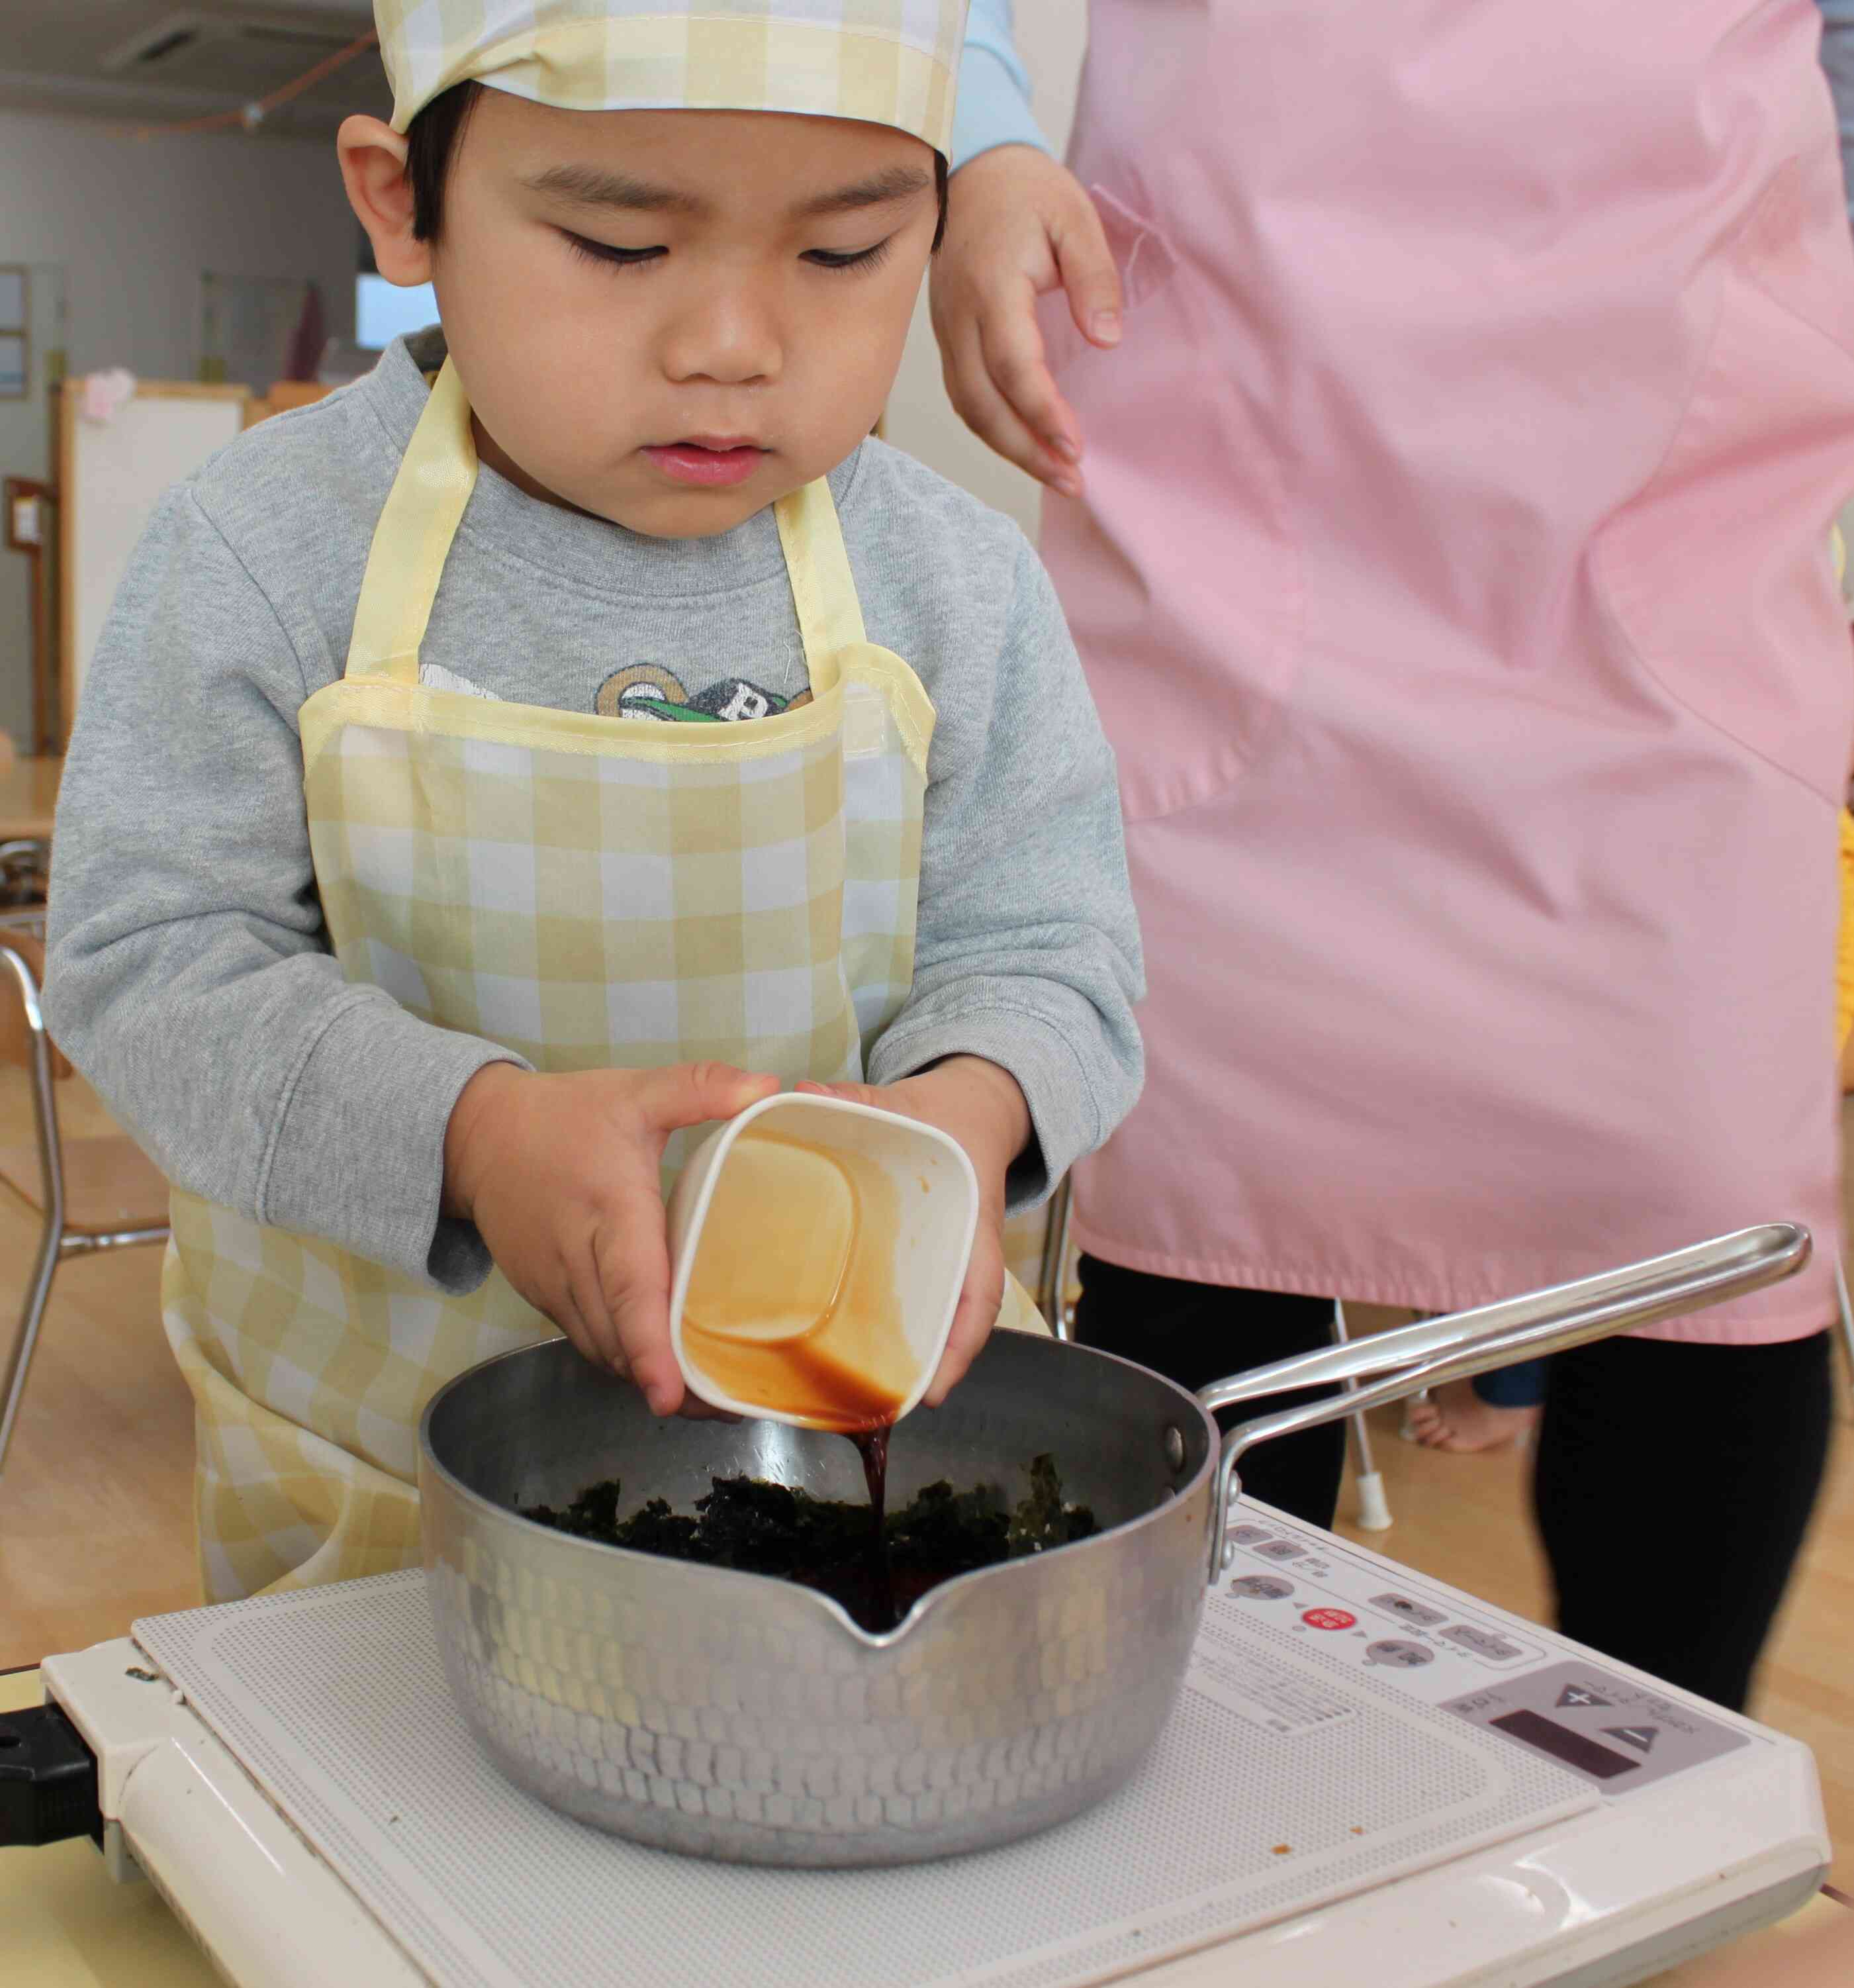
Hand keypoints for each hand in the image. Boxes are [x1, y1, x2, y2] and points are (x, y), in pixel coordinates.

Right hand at [442, 1060, 780, 1414]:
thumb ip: (700, 1087)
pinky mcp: (545, 1299)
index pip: (629, 1287)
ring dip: (649, 1377)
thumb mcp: (634, 1091)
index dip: (650, 1344)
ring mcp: (554, 1285)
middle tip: (732, 1406)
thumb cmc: (564, 1116)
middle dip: (671, 1380)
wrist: (477, 1137)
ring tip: (712, 1400)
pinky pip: (589, 1341)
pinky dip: (625, 1360)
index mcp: (609, 1208)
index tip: (669, 1393)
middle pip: (621, 1336)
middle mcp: (576, 1258)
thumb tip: (766, 1086)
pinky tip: (665, 1370)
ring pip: (604, 1349)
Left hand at [796, 1057, 1031, 1406]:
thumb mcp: (905, 1103)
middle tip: (875, 1405)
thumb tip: (802, 1093)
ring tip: (847, 1393)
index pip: (978, 1296)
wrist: (971, 1109)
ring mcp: (939, 1262)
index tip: (931, 1392)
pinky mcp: (915, 1259)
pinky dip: (876, 1328)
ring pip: (927, 1321)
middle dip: (920, 1369)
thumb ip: (856, 1099)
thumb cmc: (945, 1117)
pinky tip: (831, 1346)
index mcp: (972, 1223)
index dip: (958, 1348)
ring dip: (896, 1356)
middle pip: (950, 1326)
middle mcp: (960, 1255)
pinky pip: (903, 1301)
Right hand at [929, 145, 1122, 494]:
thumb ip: (1093, 278)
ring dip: (1009, 449)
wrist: (968, 167)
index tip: (1076, 443)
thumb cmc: (1025, 190)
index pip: (1013, 365)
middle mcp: (959, 317)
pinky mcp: (947, 338)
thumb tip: (1107, 340)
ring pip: (969, 408)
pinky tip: (1027, 445)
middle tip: (1072, 479)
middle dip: (1026, 450)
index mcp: (991, 287)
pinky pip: (965, 397)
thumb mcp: (1074, 218)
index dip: (1043, 411)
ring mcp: (946, 331)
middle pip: (982, 404)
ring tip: (1056, 474)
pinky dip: (994, 429)